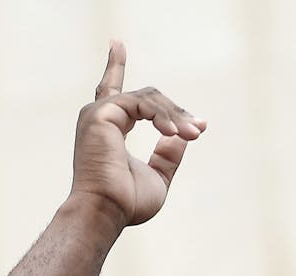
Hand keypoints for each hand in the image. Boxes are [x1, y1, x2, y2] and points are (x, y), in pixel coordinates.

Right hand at [69, 41, 205, 228]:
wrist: (106, 212)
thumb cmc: (126, 202)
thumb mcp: (157, 177)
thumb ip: (168, 155)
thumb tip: (184, 135)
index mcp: (108, 129)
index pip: (113, 92)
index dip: (115, 67)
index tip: (116, 43)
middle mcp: (99, 117)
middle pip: (145, 97)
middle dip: (175, 111)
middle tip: (196, 129)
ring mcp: (98, 113)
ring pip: (149, 98)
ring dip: (175, 116)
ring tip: (191, 134)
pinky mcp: (101, 112)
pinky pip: (142, 102)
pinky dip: (162, 116)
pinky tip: (173, 132)